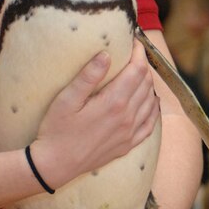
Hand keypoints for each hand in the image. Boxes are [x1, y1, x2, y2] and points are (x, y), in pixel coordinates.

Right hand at [33, 48, 160, 189]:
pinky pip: (150, 124)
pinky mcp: (128, 144)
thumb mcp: (66, 99)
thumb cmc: (56, 130)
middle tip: (133, 55)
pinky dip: (153, 108)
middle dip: (142, 65)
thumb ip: (88, 76)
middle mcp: (128, 117)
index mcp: (114, 102)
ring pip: (150, 101)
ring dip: (148, 84)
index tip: (134, 43)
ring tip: (138, 73)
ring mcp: (130, 132)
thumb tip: (106, 54)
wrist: (55, 165)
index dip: (139, 53)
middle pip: (146, 83)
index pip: (137, 70)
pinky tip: (150, 101)